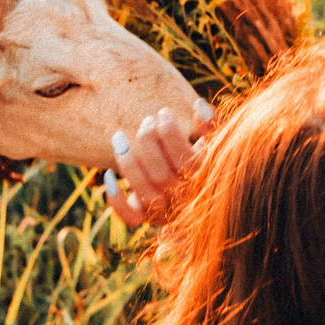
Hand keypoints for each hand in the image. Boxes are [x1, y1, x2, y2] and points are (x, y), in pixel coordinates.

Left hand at [102, 100, 212, 225]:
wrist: (208, 201)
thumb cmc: (209, 162)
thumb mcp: (217, 144)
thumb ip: (211, 126)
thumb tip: (198, 105)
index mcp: (204, 181)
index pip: (186, 160)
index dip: (171, 134)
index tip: (164, 113)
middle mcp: (185, 200)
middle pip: (161, 175)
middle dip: (148, 143)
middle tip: (146, 121)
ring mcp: (166, 211)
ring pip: (144, 192)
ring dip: (127, 163)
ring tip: (119, 137)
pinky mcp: (149, 218)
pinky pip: (130, 218)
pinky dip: (116, 200)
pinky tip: (108, 176)